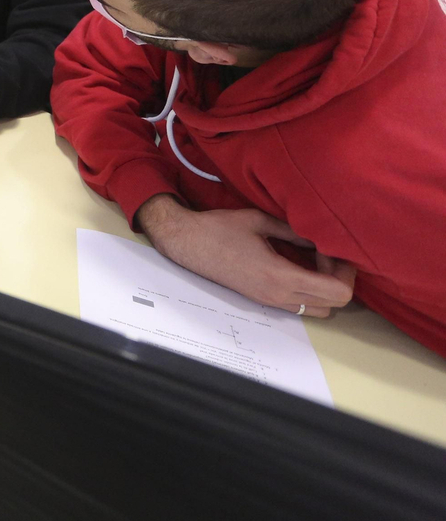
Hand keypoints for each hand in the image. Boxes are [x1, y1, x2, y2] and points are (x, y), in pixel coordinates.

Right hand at [136, 195, 356, 316]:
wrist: (187, 243)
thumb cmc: (220, 229)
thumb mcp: (260, 221)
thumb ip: (294, 232)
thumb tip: (320, 237)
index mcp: (280, 276)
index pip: (337, 291)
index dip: (344, 271)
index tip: (332, 250)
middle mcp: (278, 295)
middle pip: (335, 305)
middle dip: (339, 280)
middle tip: (328, 256)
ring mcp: (271, 301)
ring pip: (320, 310)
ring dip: (326, 289)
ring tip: (314, 263)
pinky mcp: (263, 300)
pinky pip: (302, 305)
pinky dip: (310, 292)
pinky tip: (299, 267)